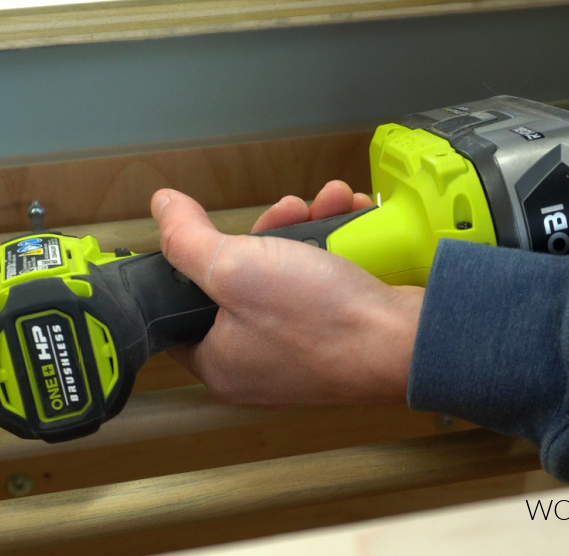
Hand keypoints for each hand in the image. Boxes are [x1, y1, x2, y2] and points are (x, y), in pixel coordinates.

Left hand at [151, 181, 423, 405]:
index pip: (182, 310)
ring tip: (327, 206)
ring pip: (285, 275)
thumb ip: (187, 238)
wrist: (407, 342)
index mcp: (219, 363)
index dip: (194, 263)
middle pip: (239, 282)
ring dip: (305, 230)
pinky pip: (320, 284)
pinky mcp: (336, 335)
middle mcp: (256, 364)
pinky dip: (334, 248)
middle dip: (267, 232)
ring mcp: (300, 351)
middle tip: (287, 211)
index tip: (212, 232)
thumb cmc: (322, 321)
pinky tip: (350, 219)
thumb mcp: (236, 267)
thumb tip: (161, 208)